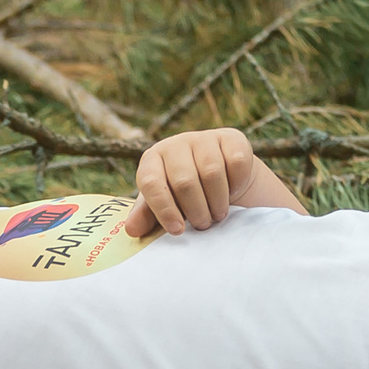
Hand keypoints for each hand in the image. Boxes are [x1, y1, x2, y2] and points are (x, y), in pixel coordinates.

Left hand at [123, 127, 260, 236]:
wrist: (222, 178)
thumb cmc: (185, 197)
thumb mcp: (165, 206)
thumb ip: (148, 216)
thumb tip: (132, 229)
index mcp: (152, 160)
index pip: (151, 183)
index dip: (164, 209)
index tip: (178, 230)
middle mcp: (175, 145)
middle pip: (184, 181)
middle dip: (196, 211)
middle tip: (203, 224)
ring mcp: (203, 138)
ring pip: (211, 172)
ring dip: (217, 202)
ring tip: (217, 214)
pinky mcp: (230, 137)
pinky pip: (236, 162)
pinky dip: (236, 183)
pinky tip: (232, 191)